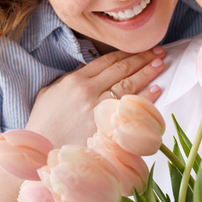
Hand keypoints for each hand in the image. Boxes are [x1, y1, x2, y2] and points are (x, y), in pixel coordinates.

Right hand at [27, 47, 166, 146]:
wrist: (40, 154)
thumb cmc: (43, 125)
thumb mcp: (48, 94)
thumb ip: (69, 79)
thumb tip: (87, 71)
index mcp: (75, 81)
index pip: (107, 60)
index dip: (126, 52)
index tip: (139, 48)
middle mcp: (88, 91)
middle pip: (121, 69)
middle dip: (142, 57)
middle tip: (158, 51)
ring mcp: (98, 109)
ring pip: (129, 84)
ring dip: (147, 72)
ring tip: (160, 63)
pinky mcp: (106, 127)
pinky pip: (130, 108)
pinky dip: (146, 97)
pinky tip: (156, 89)